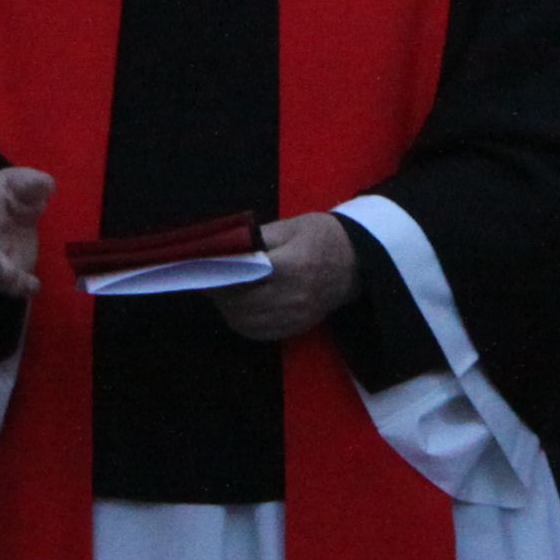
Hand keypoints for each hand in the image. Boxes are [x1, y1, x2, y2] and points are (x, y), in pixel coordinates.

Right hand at [0, 166, 54, 299]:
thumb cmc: (10, 190)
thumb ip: (33, 182)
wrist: (8, 205)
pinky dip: (21, 288)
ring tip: (29, 285)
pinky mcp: (6, 268)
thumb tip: (47, 185)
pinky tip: (35, 287)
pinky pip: (9, 283)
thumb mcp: (21, 179)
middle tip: (9, 274)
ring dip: (10, 283)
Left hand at [215, 212, 357, 341]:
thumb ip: (256, 239)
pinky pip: (258, 332)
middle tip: (203, 278)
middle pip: (242, 302)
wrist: (359, 262)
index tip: (200, 266)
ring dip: (227, 308)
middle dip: (219, 292)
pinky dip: (241, 321)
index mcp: (294, 266)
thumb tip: (221, 249)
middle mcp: (295, 297)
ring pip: (246, 321)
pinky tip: (237, 306)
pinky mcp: (296, 329)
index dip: (219, 274)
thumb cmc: (322, 237)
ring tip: (219, 291)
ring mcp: (296, 317)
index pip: (246, 275)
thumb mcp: (290, 227)